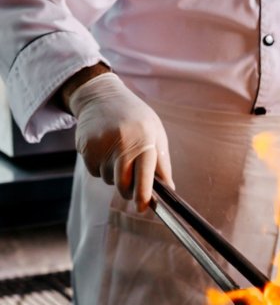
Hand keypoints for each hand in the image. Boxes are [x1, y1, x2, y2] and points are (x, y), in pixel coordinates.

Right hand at [69, 72, 173, 209]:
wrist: (102, 96)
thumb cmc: (135, 117)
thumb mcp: (155, 133)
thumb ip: (162, 162)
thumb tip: (168, 189)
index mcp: (144, 139)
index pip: (144, 175)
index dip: (143, 195)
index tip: (143, 208)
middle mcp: (122, 143)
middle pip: (123, 184)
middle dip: (128, 189)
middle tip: (131, 179)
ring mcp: (101, 145)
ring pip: (107, 179)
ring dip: (113, 174)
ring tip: (117, 151)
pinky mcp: (85, 147)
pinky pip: (94, 171)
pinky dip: (100, 166)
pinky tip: (104, 148)